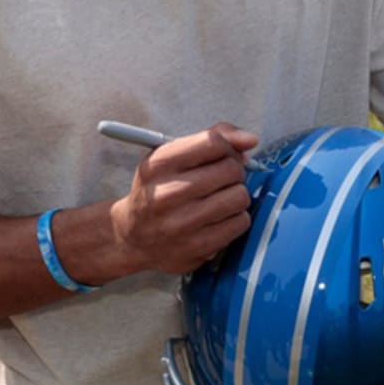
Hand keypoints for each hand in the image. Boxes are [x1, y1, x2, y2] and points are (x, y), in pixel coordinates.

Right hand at [109, 122, 256, 273]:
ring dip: (236, 195)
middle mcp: (168, 193)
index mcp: (159, 164)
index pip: (213, 142)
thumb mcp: (171, 157)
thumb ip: (211, 138)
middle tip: (221, 180)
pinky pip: (241, 222)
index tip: (223, 155)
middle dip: (233, 172)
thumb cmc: (160, 188)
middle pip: (231, 170)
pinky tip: (218, 218)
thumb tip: (250, 140)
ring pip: (240, 196)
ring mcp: (182, 223)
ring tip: (220, 199)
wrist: (133, 237)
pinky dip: (236, 218)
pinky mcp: (198, 246)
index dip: (228, 146)